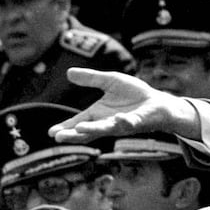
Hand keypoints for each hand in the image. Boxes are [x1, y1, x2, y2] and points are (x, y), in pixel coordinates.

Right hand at [49, 68, 197, 142]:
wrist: (157, 101)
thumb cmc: (133, 94)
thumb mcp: (109, 81)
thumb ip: (91, 78)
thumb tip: (69, 72)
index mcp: (98, 115)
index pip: (78, 123)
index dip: (66, 128)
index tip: (51, 133)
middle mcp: (107, 123)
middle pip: (87, 131)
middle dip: (73, 135)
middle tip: (58, 138)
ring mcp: (122, 125)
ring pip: (106, 129)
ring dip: (93, 130)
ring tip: (79, 129)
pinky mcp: (138, 122)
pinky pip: (129, 123)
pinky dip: (123, 122)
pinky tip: (118, 119)